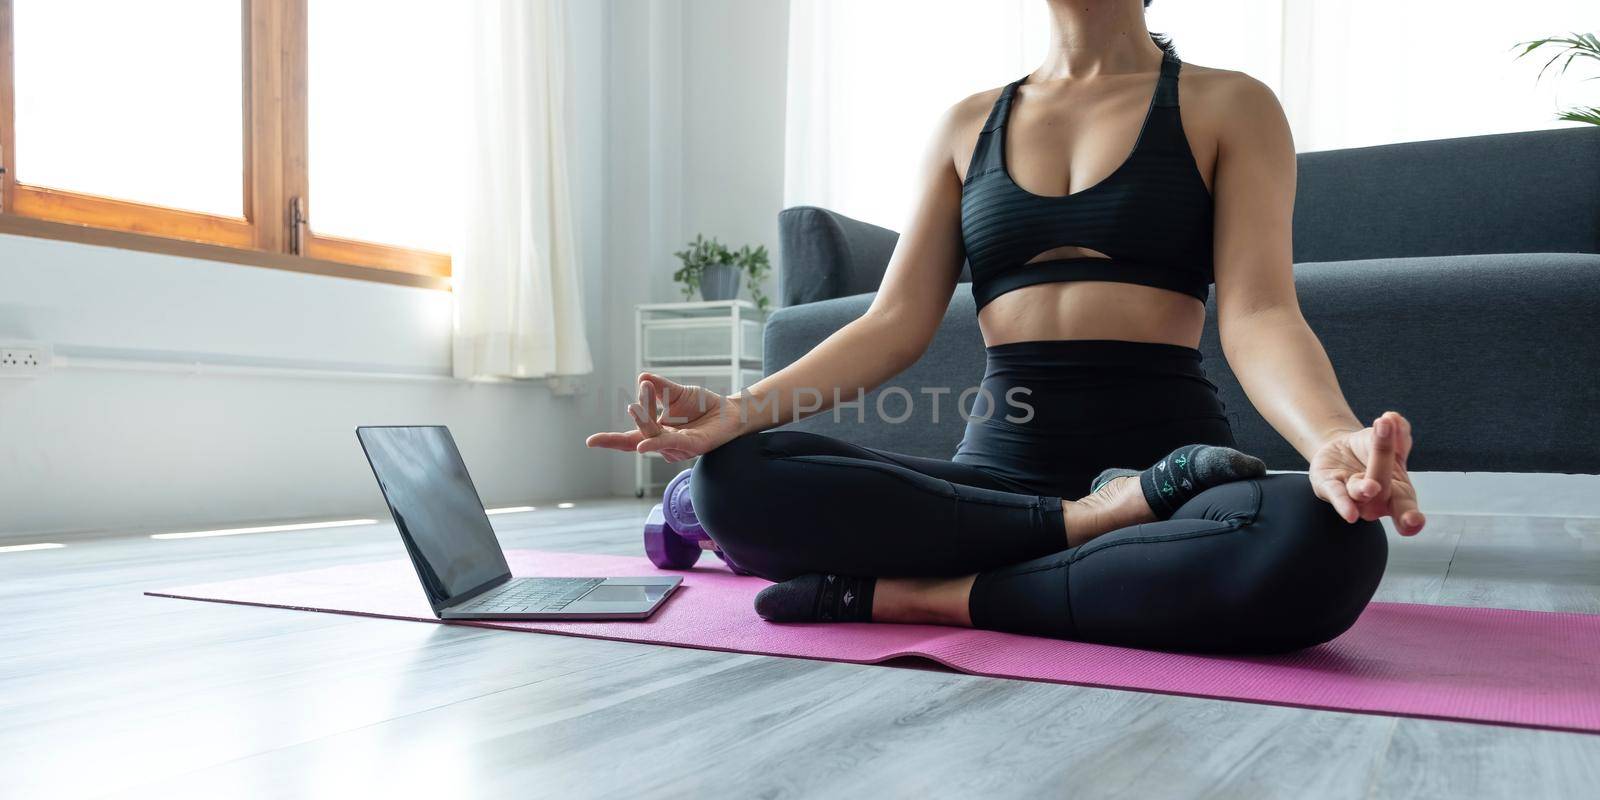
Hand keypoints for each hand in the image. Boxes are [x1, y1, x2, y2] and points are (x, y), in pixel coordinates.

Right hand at [585, 372, 744, 462]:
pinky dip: (656, 443)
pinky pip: (672, 445)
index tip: (589, 442)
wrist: (731, 412)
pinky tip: (643, 444)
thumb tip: (641, 378)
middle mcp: (664, 443)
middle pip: (640, 434)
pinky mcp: (693, 446)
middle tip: (631, 402)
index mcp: (657, 432)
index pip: (629, 438)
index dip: (610, 441)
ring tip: (634, 406)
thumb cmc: (704, 406)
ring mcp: (678, 447)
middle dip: (634, 417)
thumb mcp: (678, 393)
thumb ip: (660, 387)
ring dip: (644, 421)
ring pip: (654, 436)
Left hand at [1308, 410, 1426, 535]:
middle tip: (1408, 512)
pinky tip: (1349, 513)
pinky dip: (1343, 503)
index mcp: (1398, 492)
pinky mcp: (1329, 488)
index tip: (1416, 522)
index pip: (1407, 508)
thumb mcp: (1392, 438)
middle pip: (1386, 498)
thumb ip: (1399, 431)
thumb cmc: (1374, 450)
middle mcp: (1376, 501)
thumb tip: (1395, 419)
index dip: (1412, 518)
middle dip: (1395, 510)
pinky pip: (1337, 496)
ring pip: (1361, 492)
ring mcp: (1353, 496)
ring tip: (1370, 486)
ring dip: (1365, 489)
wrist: (1342, 446)